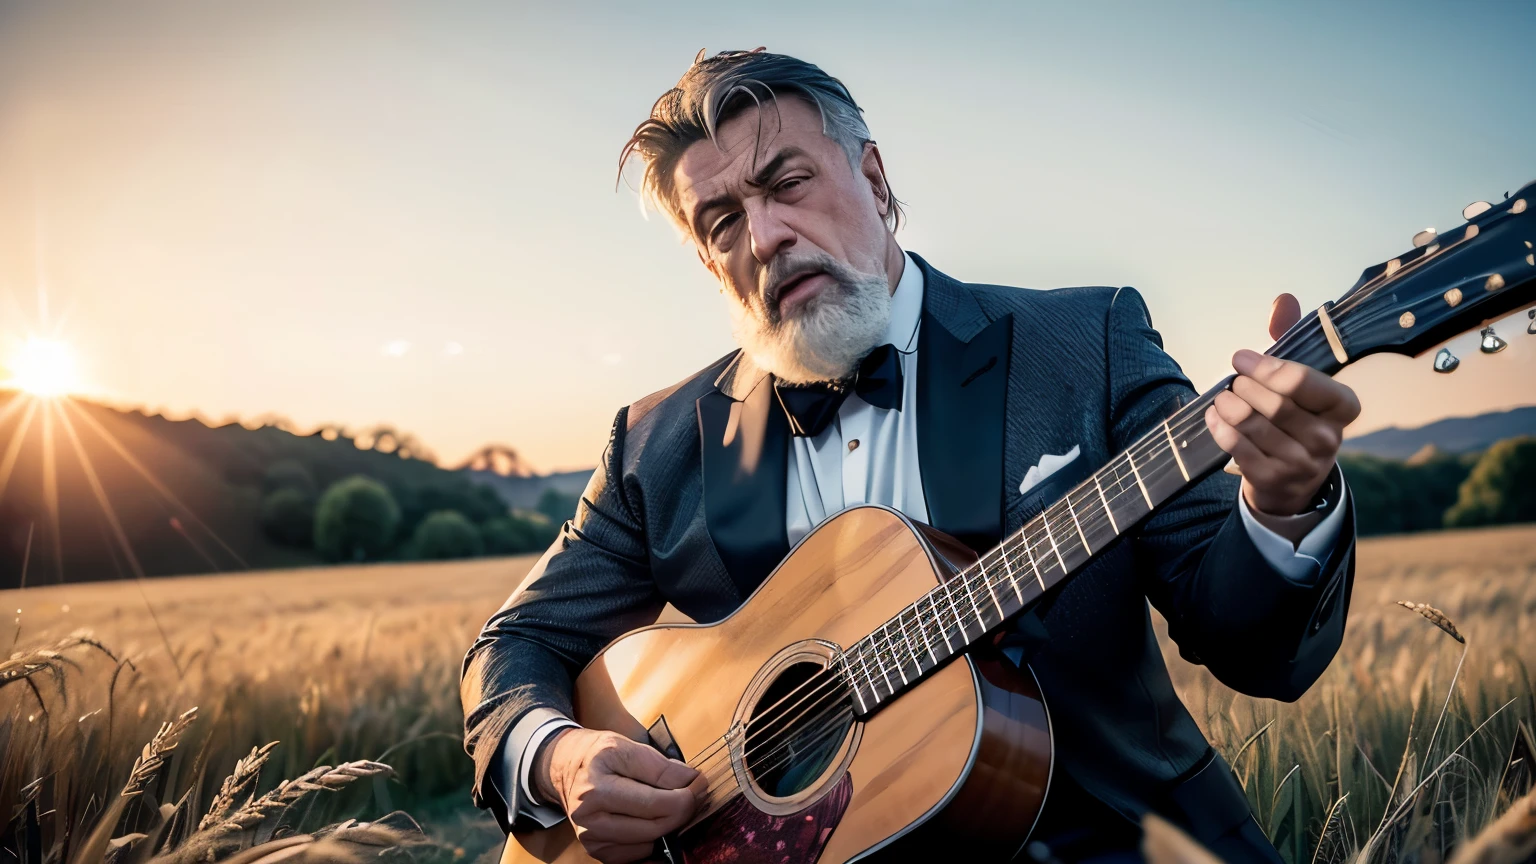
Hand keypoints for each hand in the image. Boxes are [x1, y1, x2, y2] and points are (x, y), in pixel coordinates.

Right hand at [534, 727, 706, 863]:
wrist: (565, 767)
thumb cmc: (597, 755)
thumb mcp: (626, 746)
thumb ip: (661, 766)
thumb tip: (692, 781)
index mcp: (596, 787)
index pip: (655, 802)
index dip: (687, 795)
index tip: (701, 784)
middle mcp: (589, 816)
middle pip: (654, 826)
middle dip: (682, 811)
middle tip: (695, 795)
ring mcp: (591, 837)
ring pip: (649, 843)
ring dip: (670, 827)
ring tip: (674, 805)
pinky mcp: (596, 851)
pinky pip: (637, 856)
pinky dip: (654, 841)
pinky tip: (656, 822)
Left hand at [1204, 294, 1359, 525]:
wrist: (1294, 481)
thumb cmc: (1296, 417)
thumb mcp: (1300, 382)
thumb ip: (1290, 338)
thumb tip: (1283, 300)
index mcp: (1343, 407)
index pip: (1303, 381)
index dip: (1266, 367)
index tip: (1240, 358)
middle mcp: (1328, 438)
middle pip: (1274, 403)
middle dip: (1245, 386)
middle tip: (1233, 381)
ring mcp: (1301, 463)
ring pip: (1252, 424)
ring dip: (1229, 404)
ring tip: (1222, 396)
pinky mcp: (1273, 479)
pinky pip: (1236, 446)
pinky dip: (1219, 426)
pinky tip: (1214, 416)